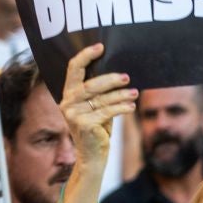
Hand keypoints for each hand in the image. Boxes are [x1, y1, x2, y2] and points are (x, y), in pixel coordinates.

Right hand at [57, 43, 136, 166]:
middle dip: (110, 79)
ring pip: (101, 99)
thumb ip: (100, 93)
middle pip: (90, 84)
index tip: (100, 47)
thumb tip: (120, 74)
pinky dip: (121, 108)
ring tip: (135, 93)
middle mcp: (67, 103)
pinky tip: (131, 107)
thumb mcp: (96, 108)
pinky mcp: (84, 125)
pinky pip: (107, 112)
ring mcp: (74, 114)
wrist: (93, 155)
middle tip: (126, 77)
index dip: (86, 56)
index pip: (73, 69)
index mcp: (68, 94)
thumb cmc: (98, 128)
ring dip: (121, 95)